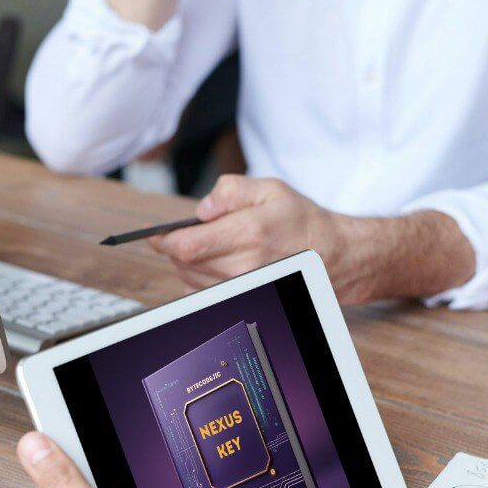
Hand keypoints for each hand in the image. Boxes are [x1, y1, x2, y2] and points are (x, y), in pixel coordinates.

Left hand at [149, 175, 370, 301]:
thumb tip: (201, 209)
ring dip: (188, 263)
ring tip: (211, 248)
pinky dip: (198, 279)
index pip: (185, 245)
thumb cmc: (300, 222)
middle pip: (183, 264)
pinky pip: (202, 294)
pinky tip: (216, 266)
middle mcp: (244, 266)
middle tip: (189, 234)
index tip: (155, 235)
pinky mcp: (242, 298)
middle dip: (177, 247)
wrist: (331, 256)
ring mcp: (243, 287)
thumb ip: (230, 190)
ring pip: (189, 280)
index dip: (163, 240)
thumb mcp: (270, 189)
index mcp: (248, 233)